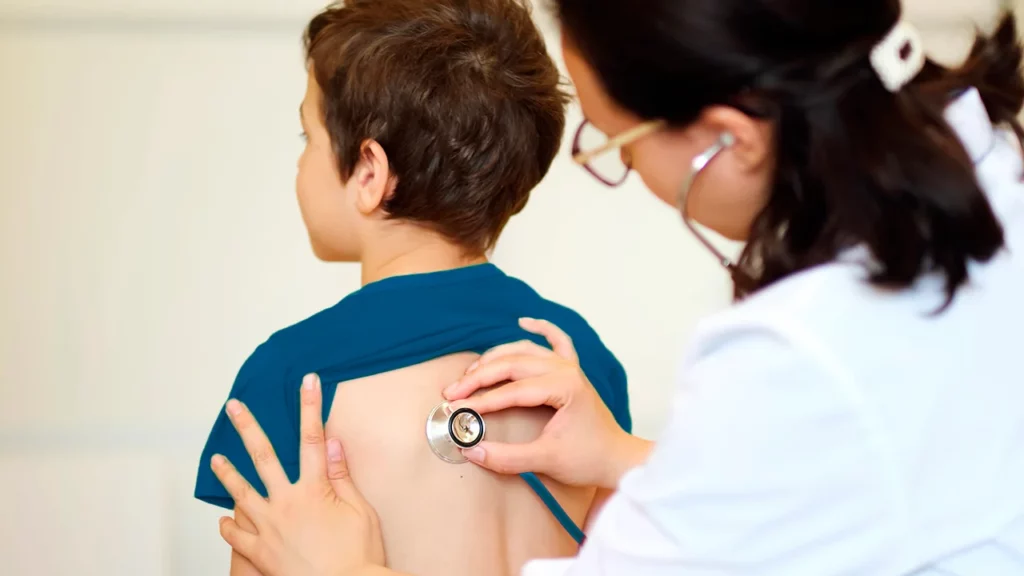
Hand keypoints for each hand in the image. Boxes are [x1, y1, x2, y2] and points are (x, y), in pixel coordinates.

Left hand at [210, 374, 385, 575]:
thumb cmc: (359, 557)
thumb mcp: (361, 512)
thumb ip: (343, 478)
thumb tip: (334, 444)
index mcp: (315, 490)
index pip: (313, 438)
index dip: (310, 407)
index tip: (308, 382)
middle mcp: (287, 504)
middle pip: (263, 457)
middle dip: (247, 428)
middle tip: (233, 407)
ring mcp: (270, 528)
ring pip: (241, 494)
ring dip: (227, 474)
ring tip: (216, 459)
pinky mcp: (262, 553)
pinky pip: (237, 536)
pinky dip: (229, 526)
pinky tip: (223, 519)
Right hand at [444, 318, 650, 489]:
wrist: (618, 459)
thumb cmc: (589, 459)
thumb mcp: (546, 461)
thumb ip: (507, 458)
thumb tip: (472, 450)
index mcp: (565, 386)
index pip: (513, 390)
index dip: (482, 400)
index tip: (457, 410)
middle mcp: (566, 370)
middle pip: (513, 364)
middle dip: (479, 378)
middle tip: (453, 393)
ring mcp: (570, 368)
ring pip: (525, 350)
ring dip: (496, 357)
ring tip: (471, 372)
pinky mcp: (572, 372)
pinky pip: (558, 341)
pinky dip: (542, 328)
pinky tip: (525, 321)